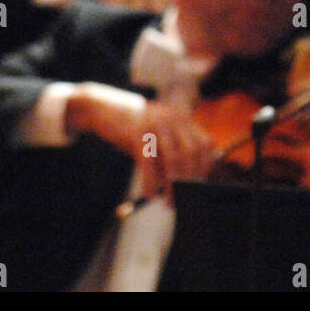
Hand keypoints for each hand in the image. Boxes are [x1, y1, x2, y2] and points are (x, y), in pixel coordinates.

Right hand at [66, 83, 215, 199]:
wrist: (104, 109)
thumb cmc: (132, 130)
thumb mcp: (154, 140)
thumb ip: (166, 158)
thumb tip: (175, 187)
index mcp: (182, 119)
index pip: (205, 143)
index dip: (205, 165)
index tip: (199, 182)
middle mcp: (173, 119)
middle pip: (192, 152)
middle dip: (190, 179)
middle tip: (184, 197)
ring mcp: (156, 124)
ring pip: (173, 159)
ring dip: (173, 185)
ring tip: (168, 201)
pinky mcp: (138, 133)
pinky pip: (148, 163)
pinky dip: (150, 182)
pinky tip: (149, 194)